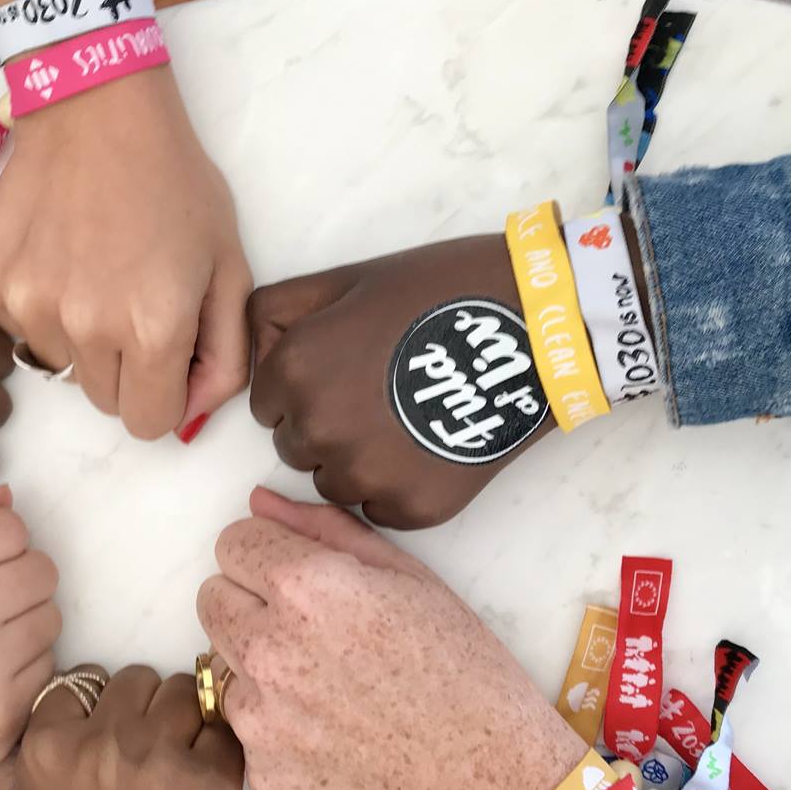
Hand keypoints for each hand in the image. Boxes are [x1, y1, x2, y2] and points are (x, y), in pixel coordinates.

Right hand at [0, 70, 251, 440]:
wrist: (96, 109)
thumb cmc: (174, 185)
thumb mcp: (229, 268)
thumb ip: (225, 355)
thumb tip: (192, 412)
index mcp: (153, 328)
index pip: (150, 424)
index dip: (165, 394)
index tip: (167, 355)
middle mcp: (86, 328)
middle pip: (105, 402)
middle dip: (126, 370)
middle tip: (133, 303)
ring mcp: (28, 307)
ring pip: (61, 369)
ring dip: (80, 339)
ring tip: (95, 272)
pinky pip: (19, 331)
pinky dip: (39, 308)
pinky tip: (58, 256)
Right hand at [0, 666, 246, 789]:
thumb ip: (9, 761)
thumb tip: (35, 705)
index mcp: (48, 751)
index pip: (80, 682)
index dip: (95, 706)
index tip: (106, 736)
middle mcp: (104, 744)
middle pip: (136, 680)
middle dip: (141, 708)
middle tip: (143, 753)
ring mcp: (164, 760)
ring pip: (185, 692)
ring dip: (183, 718)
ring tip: (176, 764)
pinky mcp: (215, 782)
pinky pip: (223, 732)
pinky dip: (217, 751)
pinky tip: (202, 785)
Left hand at [196, 487, 584, 789]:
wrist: (492, 779)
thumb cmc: (465, 671)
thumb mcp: (410, 578)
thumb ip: (323, 531)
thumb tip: (261, 504)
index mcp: (305, 588)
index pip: (232, 542)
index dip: (269, 553)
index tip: (300, 575)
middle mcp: (268, 649)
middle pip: (212, 599)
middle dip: (251, 602)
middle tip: (313, 628)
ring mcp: (259, 718)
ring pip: (223, 663)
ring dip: (258, 664)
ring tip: (327, 682)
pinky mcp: (263, 771)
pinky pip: (245, 728)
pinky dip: (277, 725)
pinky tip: (333, 730)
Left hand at [249, 235, 555, 528]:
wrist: (535, 328)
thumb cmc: (440, 291)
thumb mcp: (347, 280)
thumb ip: (278, 314)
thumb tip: (255, 360)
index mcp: (296, 369)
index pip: (266, 405)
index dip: (303, 386)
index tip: (344, 370)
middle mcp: (320, 428)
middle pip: (294, 448)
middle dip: (324, 425)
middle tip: (379, 393)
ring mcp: (365, 474)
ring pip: (333, 484)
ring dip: (356, 461)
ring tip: (405, 420)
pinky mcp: (411, 508)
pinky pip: (379, 509)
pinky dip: (397, 486)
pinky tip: (429, 447)